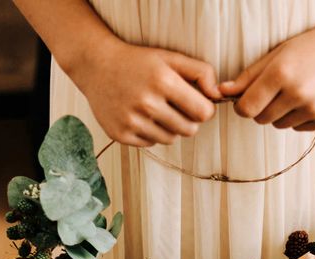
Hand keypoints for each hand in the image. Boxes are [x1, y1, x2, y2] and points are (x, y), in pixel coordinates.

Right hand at [71, 39, 222, 145]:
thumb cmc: (138, 62)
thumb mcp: (170, 58)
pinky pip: (151, 143)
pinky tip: (141, 117)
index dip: (204, 109)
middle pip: (189, 130)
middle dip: (188, 120)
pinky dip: (151, 133)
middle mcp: (146, 103)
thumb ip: (201, 72)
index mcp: (163, 81)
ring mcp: (132, 121)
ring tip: (157, 110)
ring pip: (171, 139)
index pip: (203, 113)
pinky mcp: (121, 135)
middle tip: (176, 108)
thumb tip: (218, 95)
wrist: (96, 67)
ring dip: (170, 128)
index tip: (196, 103)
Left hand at [219, 20, 314, 130]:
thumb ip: (249, 76)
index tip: (245, 100)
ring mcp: (313, 109)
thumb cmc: (313, 46)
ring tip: (295, 92)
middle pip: (261, 119)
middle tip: (274, 92)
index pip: (246, 108)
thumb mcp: (278, 54)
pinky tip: (310, 98)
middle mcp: (297, 93)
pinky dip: (299, 118)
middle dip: (262, 109)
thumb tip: (223, 91)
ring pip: (279, 125)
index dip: (242, 106)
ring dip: (281, 114)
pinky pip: (298, 128)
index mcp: (281, 73)